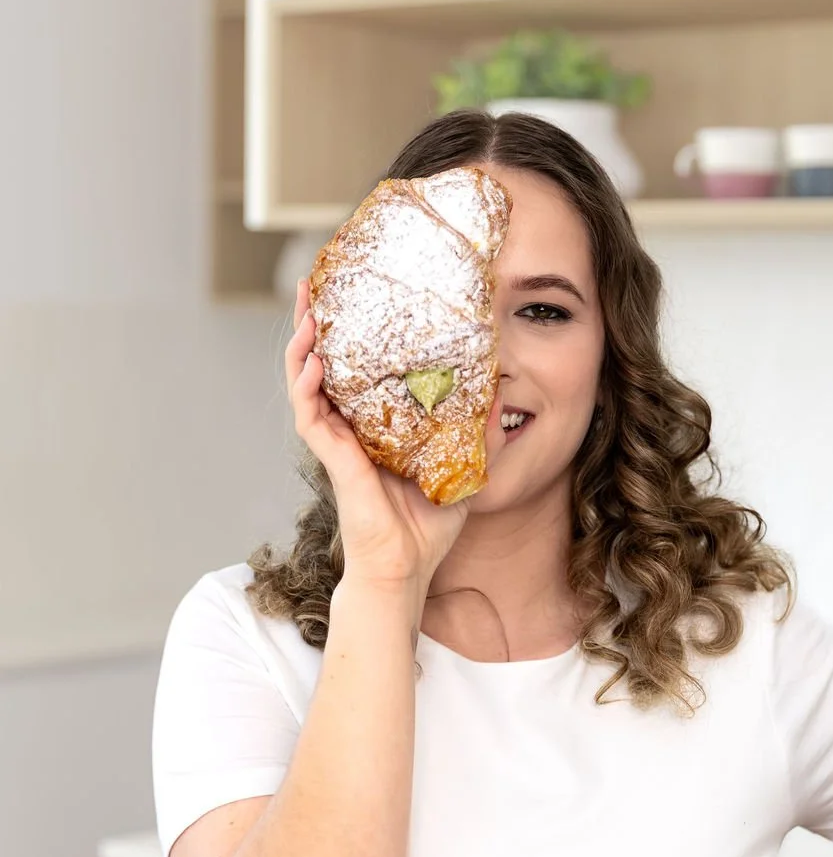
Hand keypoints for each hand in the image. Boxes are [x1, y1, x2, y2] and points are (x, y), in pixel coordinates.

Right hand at [285, 278, 468, 586]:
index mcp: (375, 429)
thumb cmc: (427, 530)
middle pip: (324, 367)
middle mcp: (350, 431)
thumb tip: (505, 394)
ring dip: (303, 345)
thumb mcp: (464, 470)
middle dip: (316, 326)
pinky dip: (307, 386)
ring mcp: (337, 444)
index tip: (356, 299)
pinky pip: (310, 416)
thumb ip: (482, 434)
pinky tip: (313, 361)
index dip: (353, 337)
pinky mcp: (332, 460)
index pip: (358, 372)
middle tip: (315, 286)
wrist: (406, 570)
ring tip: (307, 309)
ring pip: (307, 383)